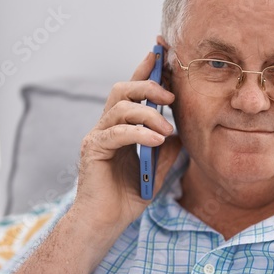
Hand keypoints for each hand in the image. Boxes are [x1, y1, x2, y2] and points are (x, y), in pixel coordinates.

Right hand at [72, 49, 181, 231]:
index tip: (161, 50)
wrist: (104, 224)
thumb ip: (168, 151)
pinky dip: (139, 133)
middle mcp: (106, 127)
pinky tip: (157, 141)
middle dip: (147, 84)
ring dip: (148, 114)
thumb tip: (180, 132)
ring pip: (120, 107)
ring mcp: (97, 137)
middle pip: (122, 90)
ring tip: (167, 129)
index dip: (145, 68)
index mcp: (120, 127)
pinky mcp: (93, 151)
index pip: (132, 90)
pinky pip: (116, 133)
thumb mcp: (156, 172)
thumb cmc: (126, 198)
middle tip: (171, 95)